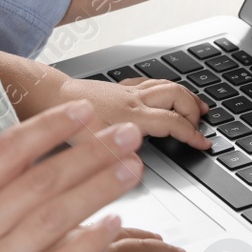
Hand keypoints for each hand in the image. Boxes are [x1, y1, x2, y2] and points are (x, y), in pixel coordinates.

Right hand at [0, 100, 146, 251]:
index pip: (6, 152)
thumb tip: (40, 149)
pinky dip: (91, 240)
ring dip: (100, 187)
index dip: (49, 127)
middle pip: (40, 180)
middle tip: (126, 136)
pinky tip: (114, 223)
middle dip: (91, 152)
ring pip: (55, 216)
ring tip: (132, 170)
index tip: (85, 111)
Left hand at [55, 75, 210, 148]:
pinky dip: (165, 89)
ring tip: (199, 107)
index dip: (192, 134)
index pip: (173, 122)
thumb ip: (114, 157)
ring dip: (186, 96)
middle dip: (194, 111)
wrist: (46, 94)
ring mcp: (127, 91)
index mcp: (130, 115)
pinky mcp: (119, 88)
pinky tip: (165, 95)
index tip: (204, 144)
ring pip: (166, 86)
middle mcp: (133, 100)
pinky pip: (150, 83)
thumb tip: (138, 168)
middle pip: (177, 97)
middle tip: (201, 126)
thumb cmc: (63, 120)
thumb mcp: (88, 147)